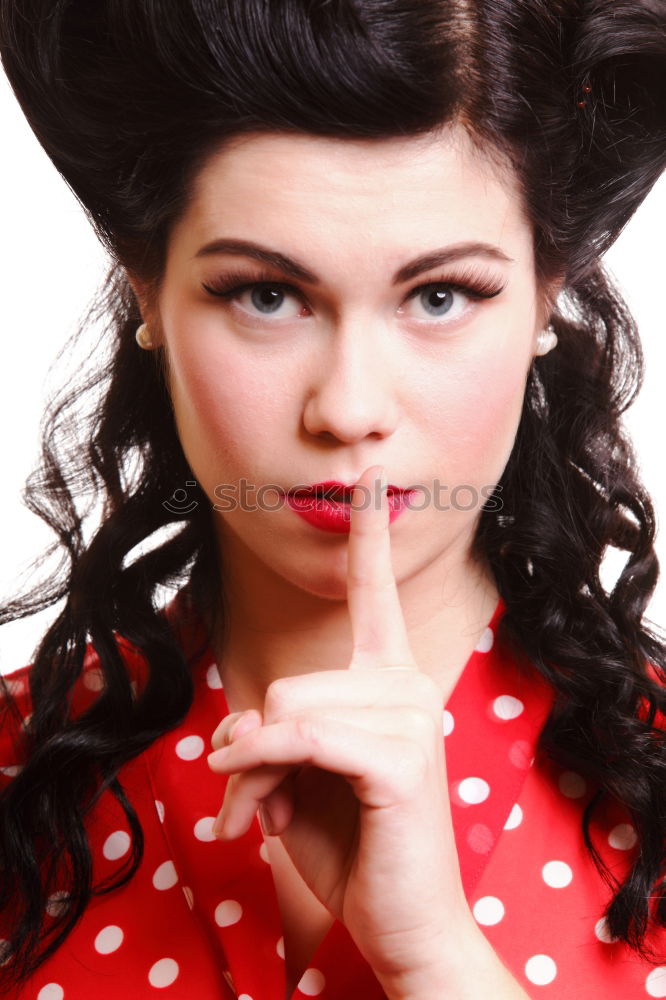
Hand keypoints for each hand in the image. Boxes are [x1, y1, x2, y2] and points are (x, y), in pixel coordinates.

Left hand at [207, 465, 473, 985]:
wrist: (402, 923)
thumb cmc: (353, 846)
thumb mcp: (296, 780)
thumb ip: (271, 733)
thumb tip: (238, 721)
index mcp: (388, 681)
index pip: (375, 595)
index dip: (370, 534)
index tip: (374, 476)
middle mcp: (406, 687)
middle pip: (286, 682)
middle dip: (252, 747)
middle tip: (249, 797)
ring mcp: (409, 718)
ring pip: (285, 708)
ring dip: (251, 769)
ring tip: (261, 813)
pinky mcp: (398, 757)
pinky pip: (297, 737)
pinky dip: (259, 768)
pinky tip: (251, 809)